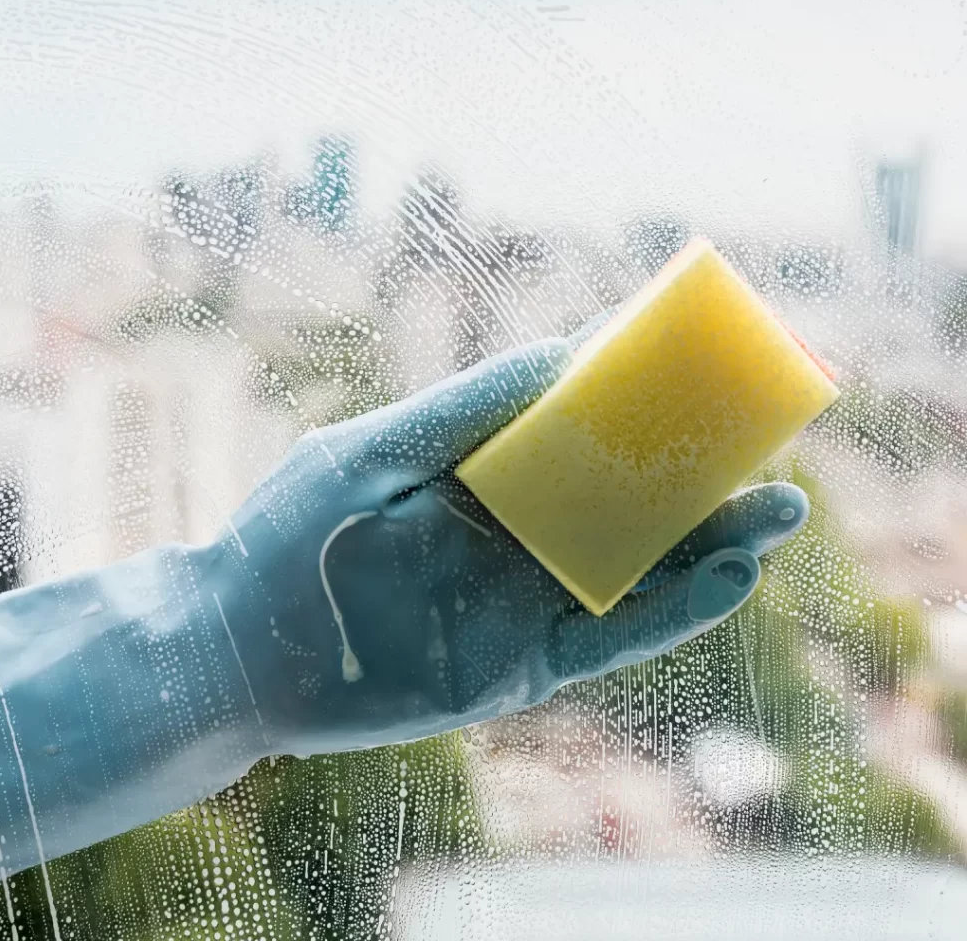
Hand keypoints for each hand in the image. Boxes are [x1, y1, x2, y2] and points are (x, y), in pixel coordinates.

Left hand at [218, 335, 809, 755]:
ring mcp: (524, 600)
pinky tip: (726, 578)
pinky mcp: (522, 665)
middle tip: (773, 445)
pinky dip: (671, 611)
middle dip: (699, 478)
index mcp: (485, 473)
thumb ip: (470, 409)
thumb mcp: (376, 452)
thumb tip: (562, 349)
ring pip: (636, 570)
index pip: (582, 433)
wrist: (240, 648)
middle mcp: (517, 535)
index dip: (644, 405)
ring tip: (776, 511)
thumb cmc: (292, 534)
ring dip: (709, 544)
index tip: (706, 370)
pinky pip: (611, 636)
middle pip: (626, 503)